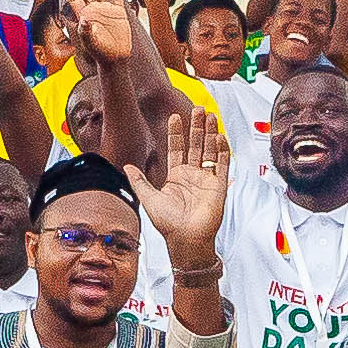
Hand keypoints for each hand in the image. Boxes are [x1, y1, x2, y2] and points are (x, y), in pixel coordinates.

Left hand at [122, 92, 230, 253]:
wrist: (185, 239)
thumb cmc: (168, 223)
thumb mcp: (148, 198)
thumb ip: (139, 181)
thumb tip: (126, 166)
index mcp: (175, 176)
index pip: (177, 148)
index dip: (176, 132)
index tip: (175, 116)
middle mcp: (192, 175)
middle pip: (196, 145)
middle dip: (197, 126)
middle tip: (199, 108)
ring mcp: (206, 179)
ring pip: (209, 150)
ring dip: (211, 133)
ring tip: (210, 116)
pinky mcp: (218, 186)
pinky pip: (221, 164)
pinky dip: (221, 151)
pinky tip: (219, 137)